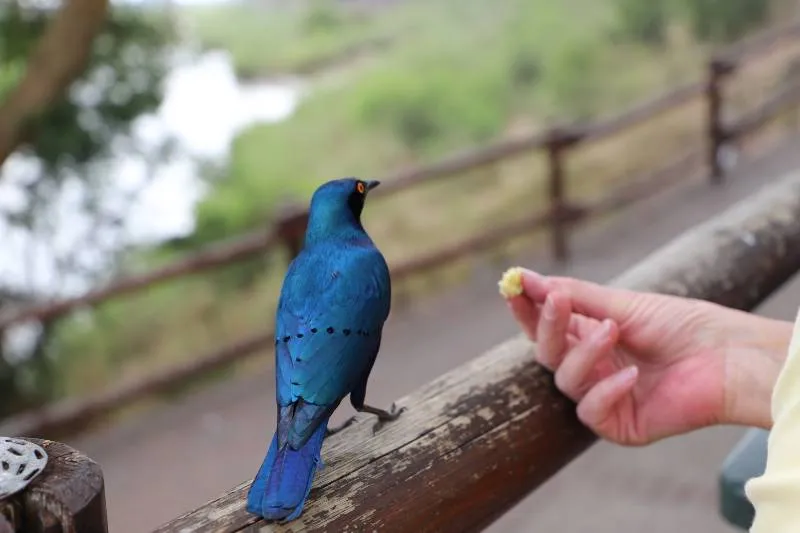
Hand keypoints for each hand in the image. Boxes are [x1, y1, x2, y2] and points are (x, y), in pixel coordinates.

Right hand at [502, 268, 790, 445]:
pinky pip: (590, 411)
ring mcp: (603, 395)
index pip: (546, 326)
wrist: (728, 356)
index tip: (511, 287)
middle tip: (558, 301)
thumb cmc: (681, 325)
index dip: (527, 309)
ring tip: (613, 331)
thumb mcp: (621, 304)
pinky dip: (606, 390)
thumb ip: (573, 295)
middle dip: (548, 326)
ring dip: (584, 354)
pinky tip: (631, 376)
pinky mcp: (618, 423)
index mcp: (590, 336)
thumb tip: (524, 278)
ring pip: (565, 380)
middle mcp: (592, 366)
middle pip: (547, 352)